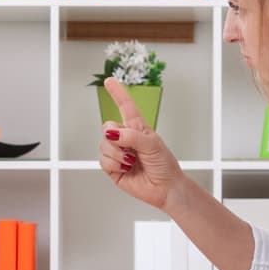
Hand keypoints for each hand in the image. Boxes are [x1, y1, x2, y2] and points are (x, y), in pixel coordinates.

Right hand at [98, 77, 183, 210]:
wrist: (165, 188)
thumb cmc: (164, 164)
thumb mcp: (152, 144)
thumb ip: (131, 135)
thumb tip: (111, 133)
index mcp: (137, 128)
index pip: (125, 106)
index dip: (117, 93)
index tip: (109, 81)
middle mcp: (125, 138)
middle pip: (107, 126)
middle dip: (116, 136)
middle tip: (130, 148)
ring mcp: (118, 153)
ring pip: (103, 144)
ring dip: (117, 154)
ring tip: (131, 161)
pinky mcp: (112, 168)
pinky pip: (103, 160)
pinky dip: (114, 164)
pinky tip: (126, 168)